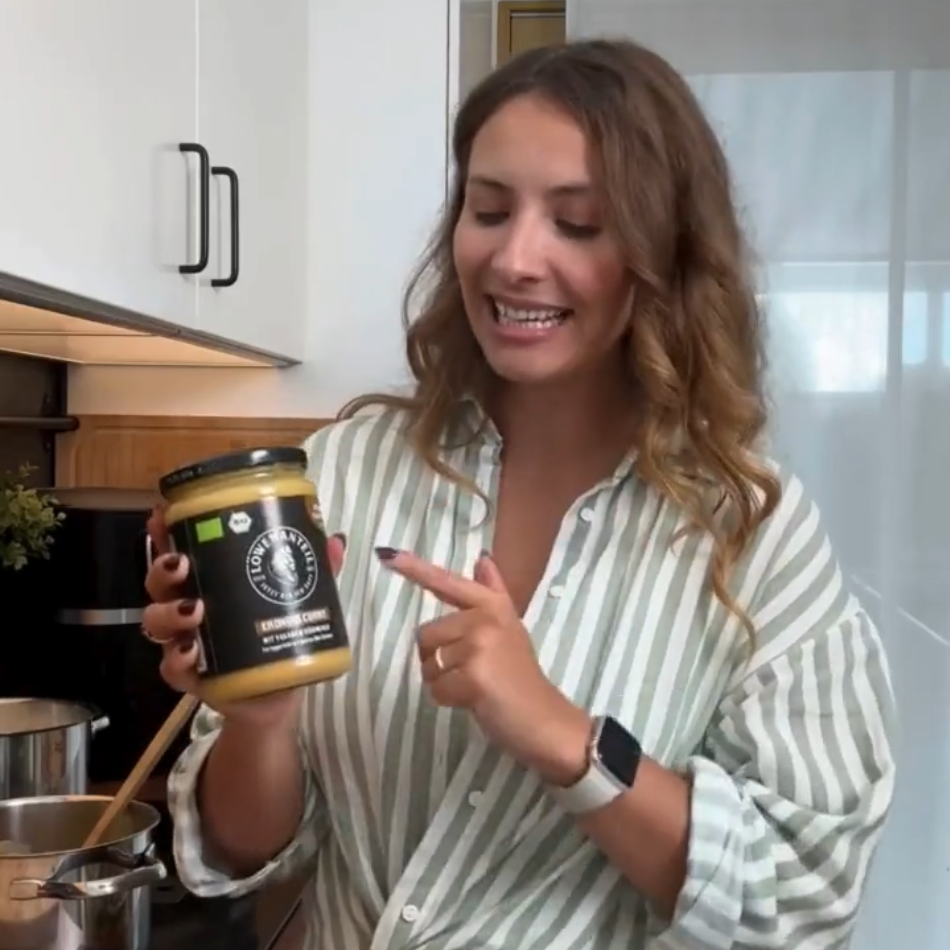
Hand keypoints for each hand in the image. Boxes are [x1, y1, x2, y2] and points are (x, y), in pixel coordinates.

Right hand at [142, 505, 345, 729]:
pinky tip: (192, 652)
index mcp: (210, 579)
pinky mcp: (190, 677)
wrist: (278, 692)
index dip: (166, 531)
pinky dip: (178, 659)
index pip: (180, 548)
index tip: (162, 515)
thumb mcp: (302, 597)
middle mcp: (189, 605)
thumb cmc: (278, 632)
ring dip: (169, 612)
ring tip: (195, 609)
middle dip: (164, 569)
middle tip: (182, 564)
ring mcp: (185, 641)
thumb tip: (335, 540)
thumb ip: (318, 570)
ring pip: (157, 621)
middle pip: (159, 582)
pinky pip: (171, 668)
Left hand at [378, 548, 590, 783]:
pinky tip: (473, 701)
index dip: (416, 569)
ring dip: (443, 681)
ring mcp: (480, 645)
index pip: (449, 583)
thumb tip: (482, 558)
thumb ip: (493, 592)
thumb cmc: (520, 677)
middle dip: (439, 659)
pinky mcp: (473, 675)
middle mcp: (486, 618)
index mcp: (493, 605)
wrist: (544, 719)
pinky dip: (448, 700)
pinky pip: (436, 688)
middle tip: (472, 672)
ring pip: (429, 663)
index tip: (387, 555)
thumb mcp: (510, 628)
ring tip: (473, 686)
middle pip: (427, 634)